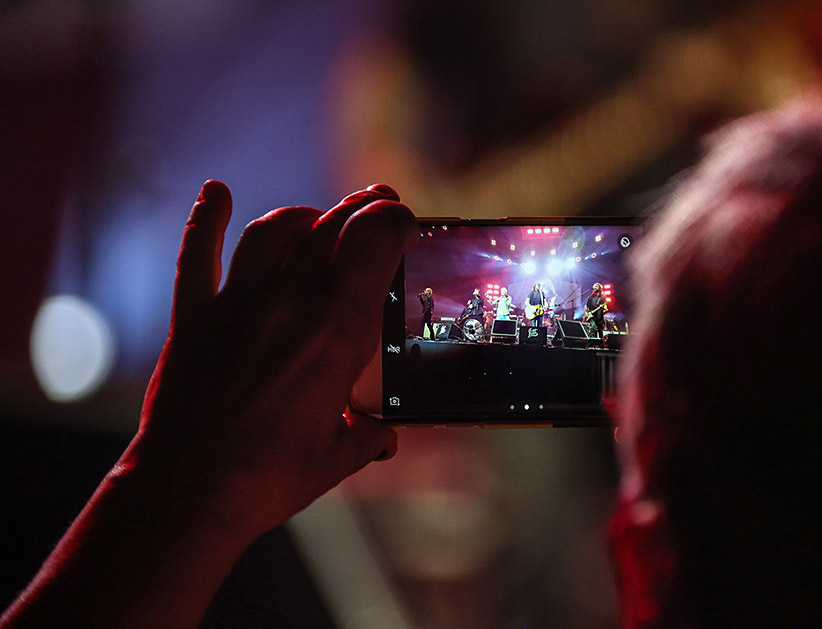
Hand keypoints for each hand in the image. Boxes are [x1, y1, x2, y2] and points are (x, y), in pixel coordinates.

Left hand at [127, 180, 416, 538]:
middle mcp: (288, 306)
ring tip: (316, 220)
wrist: (188, 493)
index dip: (392, 220)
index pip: (372, 245)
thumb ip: (367, 437)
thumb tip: (384, 438)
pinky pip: (199, 255)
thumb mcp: (337, 456)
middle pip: (329, 228)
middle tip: (374, 207)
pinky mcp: (193, 318)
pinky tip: (215, 193)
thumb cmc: (269, 478)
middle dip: (360, 209)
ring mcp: (236, 306)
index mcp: (335, 335)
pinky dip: (207, 220)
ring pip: (273, 232)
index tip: (403, 220)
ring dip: (302, 217)